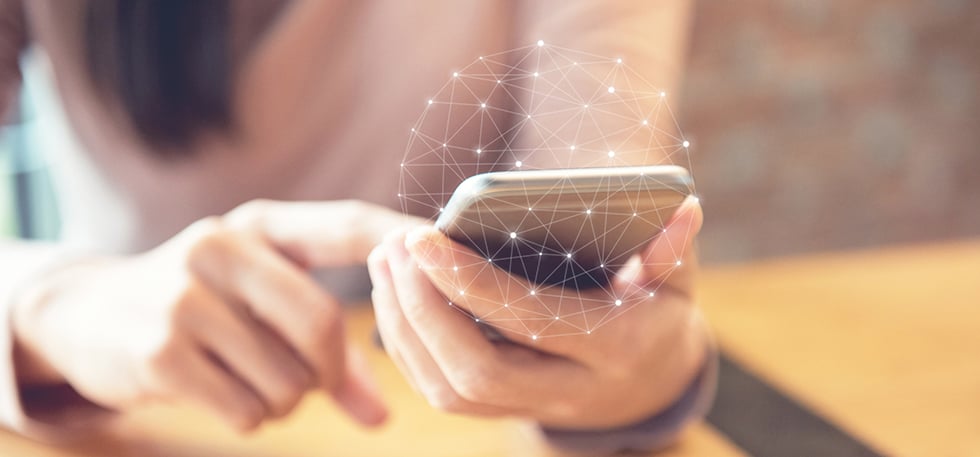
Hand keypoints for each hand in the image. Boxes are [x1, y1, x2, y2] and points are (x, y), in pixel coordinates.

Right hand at [12, 200, 421, 430]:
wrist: (85, 315)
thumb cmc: (198, 306)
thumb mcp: (256, 300)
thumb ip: (326, 347)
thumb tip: (382, 417)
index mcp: (258, 225)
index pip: (346, 226)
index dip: (399, 237)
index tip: (445, 246)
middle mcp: (221, 247)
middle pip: (322, 326)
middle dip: (327, 370)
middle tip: (312, 378)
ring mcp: (185, 299)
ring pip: (288, 380)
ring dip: (283, 399)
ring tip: (247, 376)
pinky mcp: (159, 353)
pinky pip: (248, 410)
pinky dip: (249, 416)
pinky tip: (218, 391)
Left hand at [368, 197, 707, 428]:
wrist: (651, 381)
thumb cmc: (656, 312)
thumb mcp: (673, 280)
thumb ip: (670, 248)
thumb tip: (684, 207)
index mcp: (615, 350)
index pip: (530, 321)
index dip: (470, 283)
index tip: (423, 237)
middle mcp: (571, 392)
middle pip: (477, 373)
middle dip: (423, 311)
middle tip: (393, 248)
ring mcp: (534, 410)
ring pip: (450, 391)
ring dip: (403, 327)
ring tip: (382, 262)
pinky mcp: (504, 411)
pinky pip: (443, 394)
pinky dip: (407, 347)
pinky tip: (392, 296)